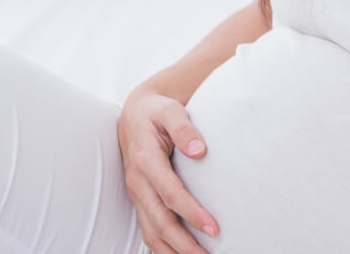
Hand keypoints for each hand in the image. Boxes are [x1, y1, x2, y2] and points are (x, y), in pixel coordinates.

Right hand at [118, 86, 218, 253]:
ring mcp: (136, 193)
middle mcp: (137, 182)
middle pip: (160, 222)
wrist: (135, 112)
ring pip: (151, 232)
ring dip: (173, 251)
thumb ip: (184, 128)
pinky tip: (179, 253)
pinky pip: (148, 228)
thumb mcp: (170, 110)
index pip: (170, 194)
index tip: (214, 228)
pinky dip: (162, 246)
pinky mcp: (140, 198)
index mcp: (146, 160)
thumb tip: (200, 150)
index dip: (191, 213)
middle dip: (184, 244)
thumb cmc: (156, 111)